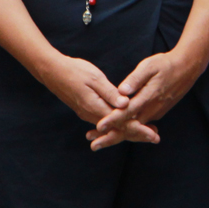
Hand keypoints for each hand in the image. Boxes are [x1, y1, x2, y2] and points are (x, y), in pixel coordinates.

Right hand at [36, 54, 161, 149]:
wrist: (52, 71)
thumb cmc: (74, 71)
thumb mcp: (95, 78)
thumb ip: (110, 93)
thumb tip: (126, 105)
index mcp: (96, 108)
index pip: (121, 124)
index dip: (139, 129)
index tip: (153, 134)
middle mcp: (92, 115)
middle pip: (118, 130)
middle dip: (138, 133)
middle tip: (156, 136)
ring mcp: (88, 114)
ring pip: (112, 127)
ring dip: (129, 129)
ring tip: (146, 131)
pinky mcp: (86, 110)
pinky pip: (105, 122)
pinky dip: (118, 125)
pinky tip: (126, 124)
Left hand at [88, 47, 205, 149]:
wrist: (187, 68)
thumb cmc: (166, 64)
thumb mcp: (149, 66)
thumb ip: (135, 79)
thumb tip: (121, 90)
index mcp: (148, 97)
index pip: (127, 112)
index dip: (112, 120)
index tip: (99, 127)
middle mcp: (152, 109)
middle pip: (129, 128)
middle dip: (110, 137)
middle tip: (93, 145)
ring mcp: (155, 112)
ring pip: (134, 128)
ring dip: (117, 135)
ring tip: (98, 140)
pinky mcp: (157, 112)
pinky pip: (140, 124)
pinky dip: (127, 130)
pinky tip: (116, 131)